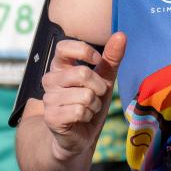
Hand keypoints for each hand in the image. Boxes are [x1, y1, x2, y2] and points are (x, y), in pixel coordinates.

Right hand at [41, 33, 125, 160]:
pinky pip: (80, 111)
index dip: (85, 52)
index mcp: (59, 67)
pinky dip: (88, 116)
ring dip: (94, 105)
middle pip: (83, 73)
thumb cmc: (91, 103)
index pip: (64, 47)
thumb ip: (111, 58)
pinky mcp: (51, 117)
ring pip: (85, 95)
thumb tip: (121, 35)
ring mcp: (48, 99)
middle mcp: (50, 80)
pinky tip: (82, 119)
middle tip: (95, 96)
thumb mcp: (104, 79)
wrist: (80, 135)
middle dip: (99, 88)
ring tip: (88, 109)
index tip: (96, 62)